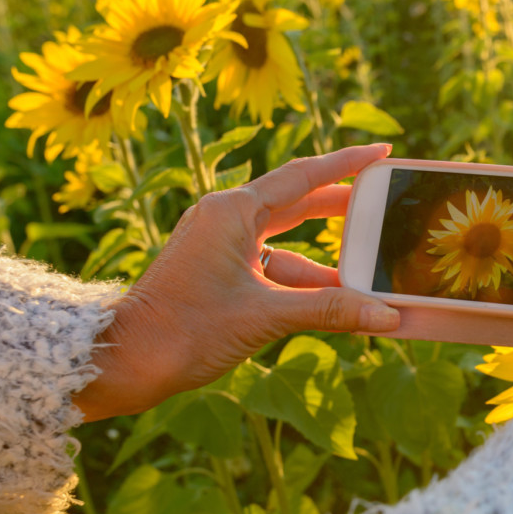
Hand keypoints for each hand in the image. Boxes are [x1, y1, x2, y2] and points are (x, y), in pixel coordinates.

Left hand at [73, 144, 401, 420]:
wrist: (126, 362)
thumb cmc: (183, 331)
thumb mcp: (264, 317)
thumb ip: (329, 311)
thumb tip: (386, 315)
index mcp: (232, 211)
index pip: (302, 176)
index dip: (346, 164)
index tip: (382, 152)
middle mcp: (225, 219)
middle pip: (297, 203)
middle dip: (341, 208)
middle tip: (384, 204)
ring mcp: (219, 246)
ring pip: (286, 242)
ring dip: (324, 260)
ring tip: (369, 273)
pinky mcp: (216, 272)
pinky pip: (270, 267)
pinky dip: (301, 282)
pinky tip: (334, 301)